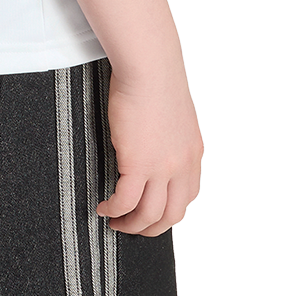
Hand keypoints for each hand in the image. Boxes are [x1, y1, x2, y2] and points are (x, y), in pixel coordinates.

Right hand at [97, 63, 203, 235]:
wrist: (150, 67)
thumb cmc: (155, 77)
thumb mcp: (173, 114)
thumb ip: (168, 136)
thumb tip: (152, 142)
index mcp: (192, 154)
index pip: (185, 197)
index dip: (166, 210)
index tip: (151, 212)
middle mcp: (181, 166)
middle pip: (170, 214)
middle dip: (150, 228)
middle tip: (132, 227)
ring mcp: (162, 168)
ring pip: (149, 214)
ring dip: (130, 224)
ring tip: (114, 222)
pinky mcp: (138, 163)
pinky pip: (125, 199)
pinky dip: (114, 209)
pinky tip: (104, 207)